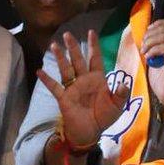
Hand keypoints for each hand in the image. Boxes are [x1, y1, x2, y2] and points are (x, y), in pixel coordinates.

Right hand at [37, 30, 129, 147]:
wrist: (91, 132)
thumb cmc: (104, 117)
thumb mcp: (117, 106)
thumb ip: (121, 95)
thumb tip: (124, 84)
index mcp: (97, 79)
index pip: (95, 58)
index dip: (94, 45)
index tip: (91, 32)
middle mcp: (84, 80)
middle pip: (78, 60)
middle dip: (73, 47)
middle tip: (67, 34)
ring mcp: (73, 88)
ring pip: (65, 69)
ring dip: (60, 58)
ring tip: (54, 45)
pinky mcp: (64, 98)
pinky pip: (54, 87)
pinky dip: (47, 79)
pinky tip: (39, 71)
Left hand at [140, 19, 163, 112]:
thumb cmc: (162, 80)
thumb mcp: (154, 58)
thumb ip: (152, 47)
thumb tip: (143, 36)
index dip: (155, 25)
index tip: (146, 35)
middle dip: (149, 36)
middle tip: (143, 47)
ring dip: (150, 43)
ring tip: (144, 53)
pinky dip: (154, 50)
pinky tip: (149, 58)